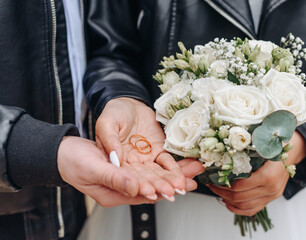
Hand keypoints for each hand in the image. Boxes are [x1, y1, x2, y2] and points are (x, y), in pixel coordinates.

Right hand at [57, 136, 203, 206]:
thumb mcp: (93, 169)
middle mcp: (125, 186)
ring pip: (156, 176)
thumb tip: (135, 188)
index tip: (176, 188)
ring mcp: (129, 175)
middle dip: (174, 183)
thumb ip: (114, 178)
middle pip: (154, 186)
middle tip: (192, 182)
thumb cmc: (74, 161)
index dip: (159, 190)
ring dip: (174, 174)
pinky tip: (179, 163)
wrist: (66, 150)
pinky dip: (166, 165)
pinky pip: (152, 166)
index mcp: (114, 193)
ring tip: (193, 172)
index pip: (142, 194)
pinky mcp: (132, 164)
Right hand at [95, 98, 191, 198]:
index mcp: (114, 165)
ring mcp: (145, 161)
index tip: (150, 191)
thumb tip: (116, 160)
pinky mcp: (158, 153)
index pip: (127, 179)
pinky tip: (189, 171)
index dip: (139, 186)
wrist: (128, 104)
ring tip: (183, 185)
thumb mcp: (105, 124)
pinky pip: (168, 162)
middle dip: (160, 187)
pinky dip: (177, 168)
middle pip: (146, 180)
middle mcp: (131, 168)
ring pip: (159, 174)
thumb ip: (110, 142)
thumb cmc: (113, 113)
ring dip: (171, 180)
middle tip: (171, 192)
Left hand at [209, 131, 305, 215]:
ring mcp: (272, 195)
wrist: (293, 150)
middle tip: (210, 184)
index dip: (222, 183)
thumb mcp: (261, 142)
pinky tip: (227, 202)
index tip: (212, 178)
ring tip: (216, 191)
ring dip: (227, 200)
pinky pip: (253, 209)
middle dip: (221, 192)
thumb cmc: (276, 143)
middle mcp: (271, 188)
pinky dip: (238, 208)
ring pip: (245, 206)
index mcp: (268, 175)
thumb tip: (220, 149)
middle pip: (240, 197)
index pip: (240, 185)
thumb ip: (244, 148)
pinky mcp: (271, 198)